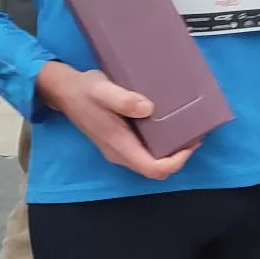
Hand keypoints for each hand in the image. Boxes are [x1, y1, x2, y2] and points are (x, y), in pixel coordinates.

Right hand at [34, 62, 194, 179]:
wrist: (65, 90)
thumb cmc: (85, 90)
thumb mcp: (102, 89)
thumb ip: (123, 99)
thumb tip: (148, 108)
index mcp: (119, 146)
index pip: (154, 169)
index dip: (177, 161)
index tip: (191, 142)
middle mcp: (121, 154)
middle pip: (156, 169)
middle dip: (179, 156)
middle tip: (194, 133)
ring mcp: (120, 150)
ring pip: (152, 161)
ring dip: (172, 150)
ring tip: (187, 128)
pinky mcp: (120, 142)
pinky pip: (146, 151)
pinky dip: (162, 144)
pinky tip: (169, 124)